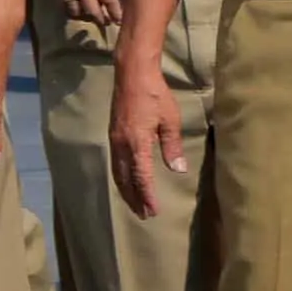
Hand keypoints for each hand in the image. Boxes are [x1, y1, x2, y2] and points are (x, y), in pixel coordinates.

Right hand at [42, 0, 128, 25]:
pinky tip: (77, 8)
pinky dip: (72, 9)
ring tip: (92, 17)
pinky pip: (64, 4)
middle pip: (93, 10)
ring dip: (85, 16)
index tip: (121, 21)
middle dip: (101, 19)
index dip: (116, 13)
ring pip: (77, 10)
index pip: (110, 0)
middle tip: (107, 23)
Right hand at [108, 59, 186, 218]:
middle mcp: (122, 145)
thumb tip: (178, 170)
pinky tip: (126, 182)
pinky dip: (121, 178)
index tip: (153, 211)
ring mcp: (115, 140)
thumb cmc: (155, 95)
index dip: (147, 196)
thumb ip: (173, 146)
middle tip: (144, 215)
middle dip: (134, 199)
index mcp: (136, 143)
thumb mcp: (170, 120)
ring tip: (134, 204)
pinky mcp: (113, 135)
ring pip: (118, 173)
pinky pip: (115, 163)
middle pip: (126, 180)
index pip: (141, 177)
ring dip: (126, 191)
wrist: (132, 74)